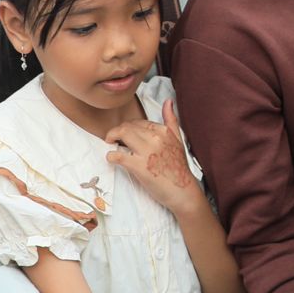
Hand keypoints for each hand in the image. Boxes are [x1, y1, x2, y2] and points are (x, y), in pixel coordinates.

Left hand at [106, 100, 198, 215]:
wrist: (182, 191)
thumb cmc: (178, 168)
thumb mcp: (179, 140)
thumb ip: (171, 120)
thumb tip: (168, 101)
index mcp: (163, 131)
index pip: (139, 122)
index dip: (129, 128)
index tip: (125, 135)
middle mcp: (155, 138)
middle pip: (127, 126)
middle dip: (117, 131)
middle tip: (113, 138)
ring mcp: (147, 152)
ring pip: (121, 134)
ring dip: (111, 138)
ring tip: (110, 144)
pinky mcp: (139, 166)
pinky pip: (118, 155)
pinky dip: (111, 156)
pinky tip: (111, 158)